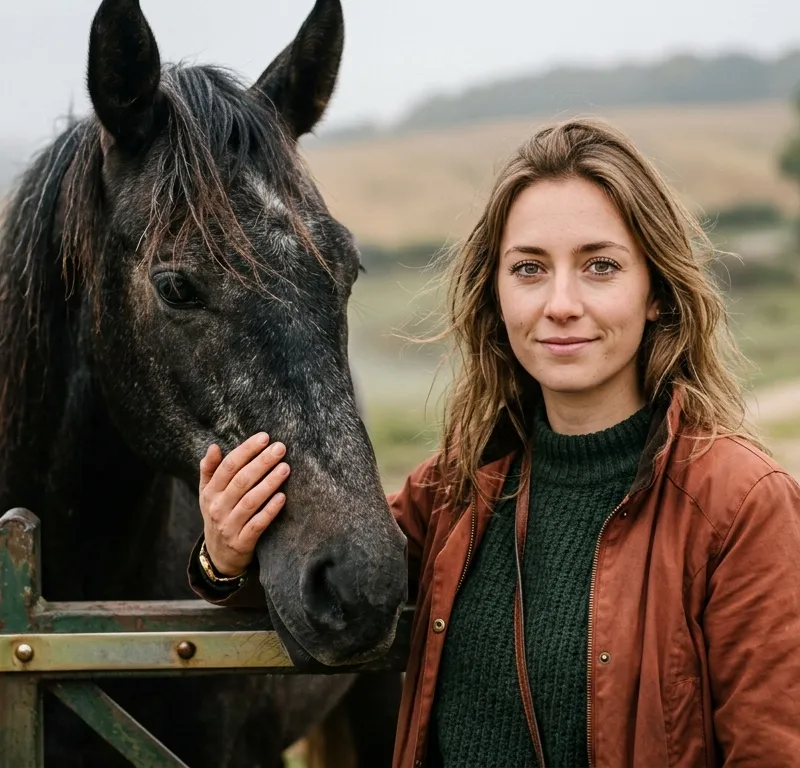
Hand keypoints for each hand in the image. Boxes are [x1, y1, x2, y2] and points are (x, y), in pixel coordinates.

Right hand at [199, 432, 289, 576]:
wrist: (218, 557)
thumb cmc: (218, 515)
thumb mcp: (208, 494)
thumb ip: (210, 470)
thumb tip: (213, 446)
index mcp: (210, 492)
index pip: (228, 466)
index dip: (246, 450)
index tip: (265, 437)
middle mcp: (217, 508)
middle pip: (241, 481)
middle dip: (262, 462)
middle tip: (280, 448)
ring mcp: (229, 526)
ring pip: (250, 501)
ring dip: (269, 483)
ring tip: (285, 468)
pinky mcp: (242, 542)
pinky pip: (257, 524)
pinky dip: (270, 511)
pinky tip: (282, 497)